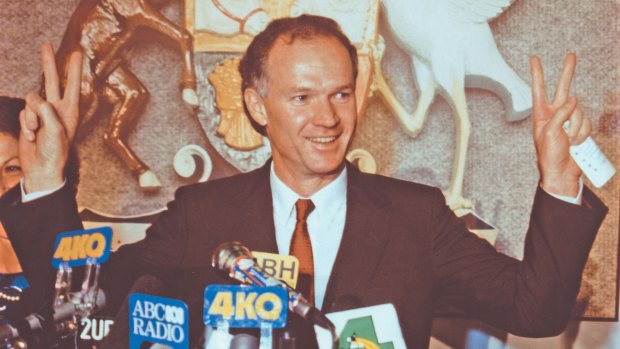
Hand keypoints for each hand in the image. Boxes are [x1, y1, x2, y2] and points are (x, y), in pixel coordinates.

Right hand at [19, 44, 81, 192]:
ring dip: (30, 117)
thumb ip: (46, 111)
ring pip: (30, 101)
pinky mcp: (29, 119)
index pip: (72, 85)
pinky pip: (22, 112)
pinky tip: (32, 136)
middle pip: (52, 80)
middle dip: (48, 63)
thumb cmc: (55, 153)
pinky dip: (25, 124)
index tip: (77, 53)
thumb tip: (35, 98)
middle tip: (45, 45)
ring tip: (37, 132)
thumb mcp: (56, 131)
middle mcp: (57, 109)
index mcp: (71, 111)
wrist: (41, 169)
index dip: (74, 69)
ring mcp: (42, 114)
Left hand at [530, 53, 591, 196]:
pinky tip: (576, 142)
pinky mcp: (580, 127)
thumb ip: (561, 113)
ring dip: (576, 127)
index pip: (539, 90)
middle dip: (567, 72)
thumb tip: (574, 100)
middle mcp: (555, 114)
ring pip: (579, 110)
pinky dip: (583, 132)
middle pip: (563, 88)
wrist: (562, 172)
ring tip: (568, 141)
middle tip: (571, 55)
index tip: (534, 58)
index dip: (538, 74)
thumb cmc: (550, 154)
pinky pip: (586, 122)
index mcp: (541, 114)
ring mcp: (569, 120)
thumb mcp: (550, 132)